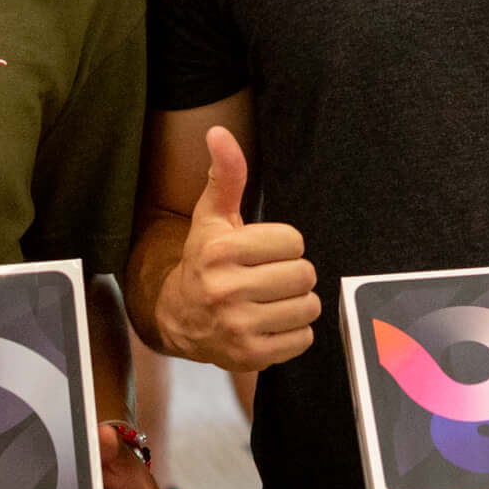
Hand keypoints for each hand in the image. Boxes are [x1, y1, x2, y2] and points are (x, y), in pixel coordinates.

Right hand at [154, 126, 318, 372]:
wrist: (179, 318)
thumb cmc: (206, 261)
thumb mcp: (213, 217)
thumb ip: (226, 175)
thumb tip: (219, 132)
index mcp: (220, 252)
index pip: (293, 241)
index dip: (283, 246)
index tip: (262, 252)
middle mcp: (226, 291)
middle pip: (304, 274)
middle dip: (293, 274)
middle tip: (270, 278)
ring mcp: (239, 327)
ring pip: (308, 306)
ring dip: (297, 303)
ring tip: (272, 301)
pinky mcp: (251, 356)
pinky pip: (304, 338)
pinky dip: (294, 332)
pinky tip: (271, 324)